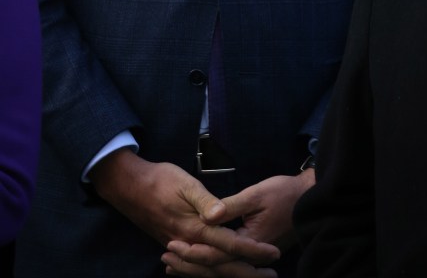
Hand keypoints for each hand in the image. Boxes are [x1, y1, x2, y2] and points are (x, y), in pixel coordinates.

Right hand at [91, 149, 279, 273]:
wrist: (130, 187)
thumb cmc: (161, 179)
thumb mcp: (186, 183)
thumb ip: (205, 201)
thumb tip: (221, 214)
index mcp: (196, 228)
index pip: (230, 245)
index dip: (253, 251)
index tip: (273, 254)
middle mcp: (189, 243)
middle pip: (222, 265)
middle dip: (248, 271)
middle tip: (272, 275)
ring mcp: (180, 246)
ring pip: (209, 269)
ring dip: (232, 274)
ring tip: (254, 275)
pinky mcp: (174, 244)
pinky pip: (197, 266)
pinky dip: (210, 272)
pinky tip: (220, 273)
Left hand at [163, 169, 314, 275]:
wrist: (307, 198)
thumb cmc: (283, 193)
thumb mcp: (257, 194)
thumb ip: (231, 206)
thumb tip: (209, 215)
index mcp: (250, 241)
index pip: (216, 253)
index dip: (193, 251)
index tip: (173, 244)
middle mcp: (250, 255)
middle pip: (216, 268)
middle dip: (190, 264)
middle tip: (166, 257)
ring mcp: (252, 256)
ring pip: (220, 270)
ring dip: (196, 268)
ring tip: (172, 263)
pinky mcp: (252, 252)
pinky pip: (227, 266)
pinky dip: (208, 265)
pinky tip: (193, 263)